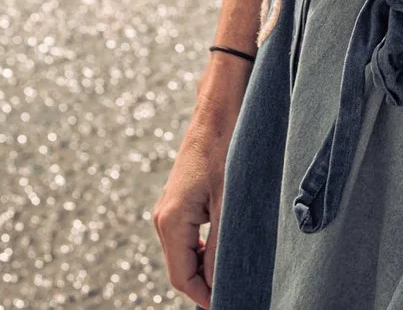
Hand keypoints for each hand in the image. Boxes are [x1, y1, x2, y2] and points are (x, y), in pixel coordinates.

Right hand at [152, 87, 238, 307]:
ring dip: (207, 268)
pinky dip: (205, 251)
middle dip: (206, 285)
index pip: (182, 279)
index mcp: (171, 222)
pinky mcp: (180, 202)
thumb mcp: (228, 203)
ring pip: (185, 255)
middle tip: (238, 289)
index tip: (232, 301)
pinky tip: (227, 248)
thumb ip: (219, 246)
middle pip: (181, 270)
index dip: (205, 297)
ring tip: (237, 272)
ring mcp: (170, 210)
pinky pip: (189, 239)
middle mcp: (164, 219)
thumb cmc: (225, 151)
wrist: (219, 112)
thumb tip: (217, 284)